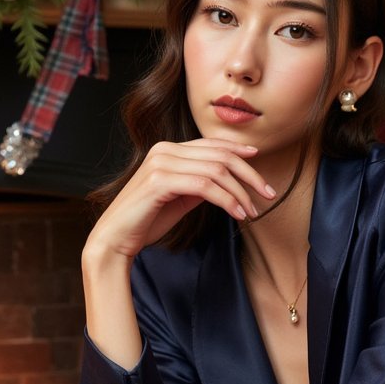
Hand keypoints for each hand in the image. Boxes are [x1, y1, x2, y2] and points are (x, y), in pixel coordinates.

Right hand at [85, 139, 277, 262]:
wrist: (116, 238)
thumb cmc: (146, 221)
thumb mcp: (179, 198)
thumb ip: (199, 185)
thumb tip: (226, 182)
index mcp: (168, 150)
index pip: (212, 145)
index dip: (238, 151)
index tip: (259, 162)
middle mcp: (164, 150)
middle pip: (220, 155)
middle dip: (249, 175)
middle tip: (268, 194)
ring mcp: (161, 163)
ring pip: (216, 171)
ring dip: (240, 193)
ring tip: (252, 212)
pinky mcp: (160, 181)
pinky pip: (205, 186)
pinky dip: (226, 200)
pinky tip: (237, 213)